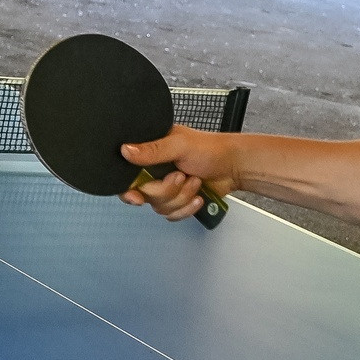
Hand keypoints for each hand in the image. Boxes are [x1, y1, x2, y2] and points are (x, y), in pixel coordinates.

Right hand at [118, 126, 238, 221]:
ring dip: (181, 197)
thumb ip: (153, 150)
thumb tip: (126, 150)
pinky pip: (171, 214)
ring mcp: (166, 187)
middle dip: (167, 190)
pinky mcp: (177, 200)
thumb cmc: (211, 150)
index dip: (129, 188)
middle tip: (181, 176)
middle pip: (145, 194)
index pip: (128, 174)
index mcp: (151, 152)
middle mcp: (155, 171)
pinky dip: (186, 208)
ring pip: (159, 207)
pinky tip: (197, 195)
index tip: (137, 196)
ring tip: (194, 182)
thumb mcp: (180, 145)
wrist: (233, 167)